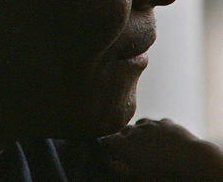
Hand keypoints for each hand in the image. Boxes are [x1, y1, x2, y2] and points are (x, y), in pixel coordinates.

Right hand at [102, 118, 222, 180]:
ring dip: (140, 133)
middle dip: (123, 139)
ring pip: (140, 125)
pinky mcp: (167, 123)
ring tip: (146, 144)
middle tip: (129, 151)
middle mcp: (135, 131)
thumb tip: (110, 163)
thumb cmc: (163, 173)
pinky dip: (156, 130)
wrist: (192, 161)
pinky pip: (157, 125)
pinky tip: (161, 139)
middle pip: (123, 131)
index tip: (110, 152)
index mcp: (124, 144)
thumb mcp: (138, 178)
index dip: (107, 146)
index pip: (107, 140)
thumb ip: (119, 170)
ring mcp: (152, 125)